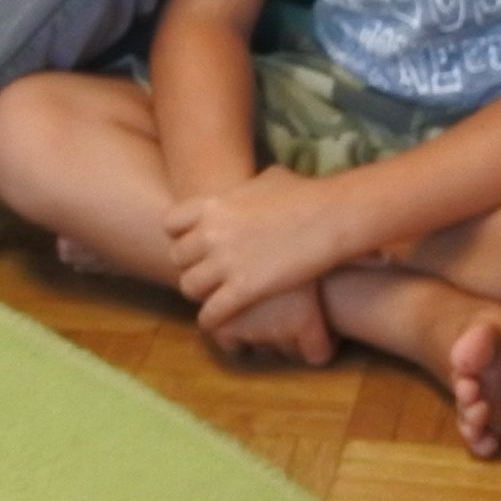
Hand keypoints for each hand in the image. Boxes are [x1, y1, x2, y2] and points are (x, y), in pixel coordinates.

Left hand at [163, 166, 360, 332]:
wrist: (329, 216)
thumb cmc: (305, 194)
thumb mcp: (267, 179)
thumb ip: (247, 188)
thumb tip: (251, 187)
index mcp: (212, 205)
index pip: (171, 224)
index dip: (180, 237)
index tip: (194, 246)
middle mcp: (210, 233)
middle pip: (178, 258)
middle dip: (191, 267)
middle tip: (207, 274)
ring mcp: (225, 262)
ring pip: (189, 287)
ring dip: (200, 294)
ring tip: (213, 298)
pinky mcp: (243, 290)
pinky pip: (211, 312)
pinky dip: (211, 320)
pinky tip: (219, 322)